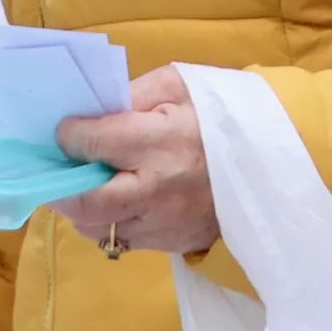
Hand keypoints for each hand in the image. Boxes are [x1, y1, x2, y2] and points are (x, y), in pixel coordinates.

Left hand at [53, 67, 215, 256]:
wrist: (274, 165)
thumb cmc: (221, 118)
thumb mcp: (180, 86)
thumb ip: (131, 93)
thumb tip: (88, 108)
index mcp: (161, 142)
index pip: (93, 143)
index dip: (69, 135)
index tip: (65, 129)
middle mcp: (158, 190)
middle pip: (85, 202)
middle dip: (59, 186)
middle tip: (58, 169)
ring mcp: (165, 223)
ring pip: (98, 228)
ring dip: (83, 208)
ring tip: (87, 184)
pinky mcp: (172, 244)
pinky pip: (123, 239)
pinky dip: (110, 221)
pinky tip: (118, 200)